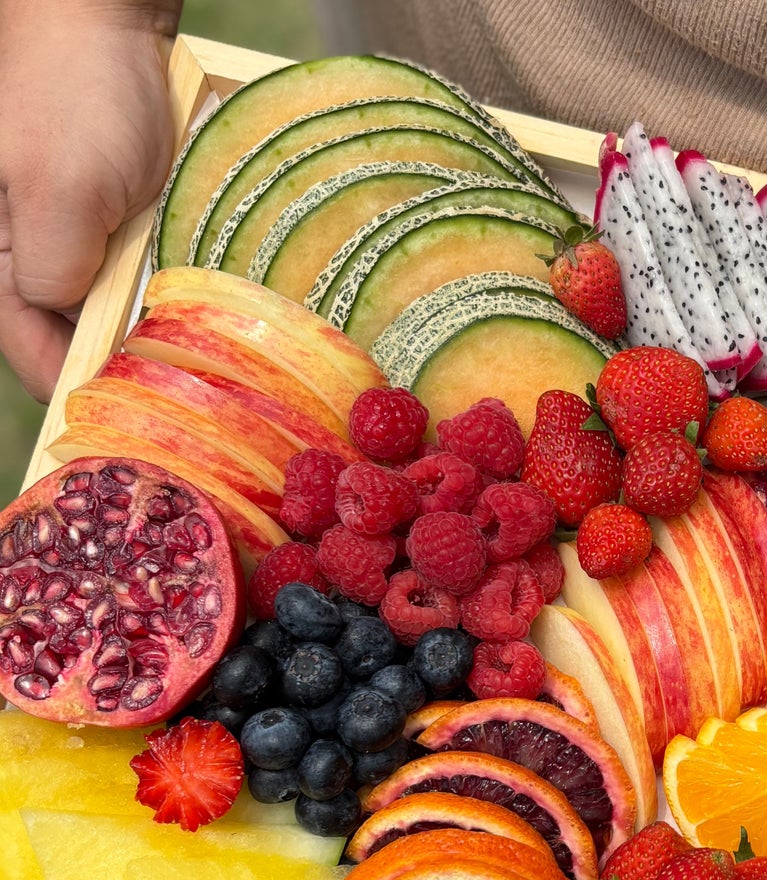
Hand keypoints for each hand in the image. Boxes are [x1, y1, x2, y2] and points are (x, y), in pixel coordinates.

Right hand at [0, 2, 179, 400]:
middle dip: (128, 372)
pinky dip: (172, 305)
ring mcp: (78, 248)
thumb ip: (51, 272)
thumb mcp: (58, 192)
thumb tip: (74, 331)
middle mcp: (32, 263)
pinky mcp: (119, 233)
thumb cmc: (76, 95)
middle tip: (186, 399)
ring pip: (118, 325)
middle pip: (80, 350)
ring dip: (156, 342)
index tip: (145, 422)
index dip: (89, 393)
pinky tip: (205, 317)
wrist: (109, 23)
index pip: (37, 359)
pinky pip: (145, 288)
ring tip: (201, 364)